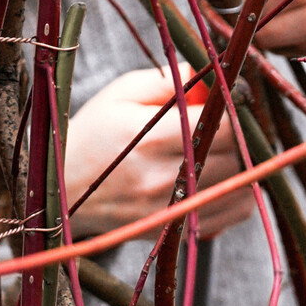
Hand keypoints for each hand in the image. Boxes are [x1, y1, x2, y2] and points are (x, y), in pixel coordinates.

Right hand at [64, 66, 255, 239]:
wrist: (61, 186)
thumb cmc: (93, 131)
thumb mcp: (123, 92)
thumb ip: (170, 80)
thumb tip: (213, 74)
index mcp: (149, 138)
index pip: (221, 125)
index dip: (235, 109)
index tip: (231, 98)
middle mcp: (161, 178)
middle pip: (236, 158)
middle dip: (241, 135)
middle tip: (231, 119)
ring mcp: (168, 210)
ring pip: (240, 188)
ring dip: (243, 164)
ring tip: (225, 146)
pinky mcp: (172, 230)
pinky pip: (230, 214)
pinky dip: (236, 193)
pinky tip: (220, 174)